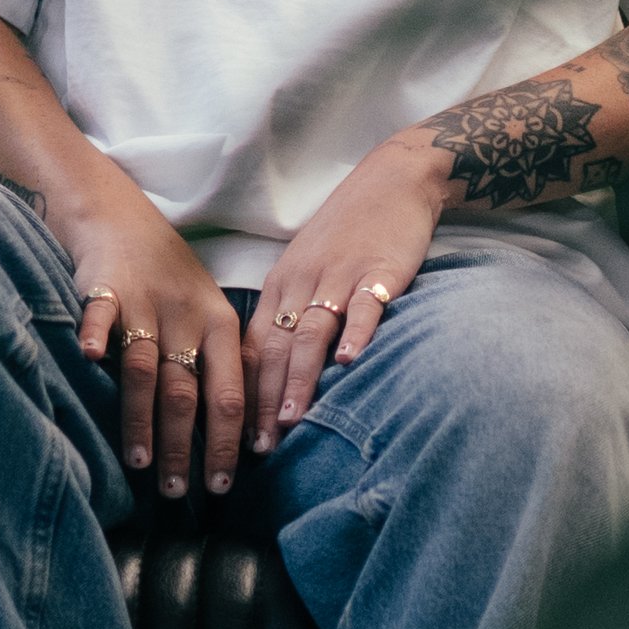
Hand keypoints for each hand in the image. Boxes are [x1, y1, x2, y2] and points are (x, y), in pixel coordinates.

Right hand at [65, 192, 247, 500]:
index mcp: (219, 325)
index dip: (227, 440)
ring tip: (141, 463)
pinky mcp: (104, 287)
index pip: (230, 393)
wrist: (121, 218)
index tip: (224, 484)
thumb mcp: (209, 316)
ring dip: (142, 418)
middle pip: (187, 390)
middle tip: (180, 491)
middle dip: (185, 445)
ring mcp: (144, 302)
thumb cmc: (171, 280)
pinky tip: (88, 360)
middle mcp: (186, 316)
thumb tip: (244, 435)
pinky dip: (95, 334)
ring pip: (145, 368)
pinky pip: (99, 313)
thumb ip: (223, 366)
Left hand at [248, 130, 446, 452]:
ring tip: (293, 419)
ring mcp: (339, 277)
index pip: (253, 348)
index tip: (237, 438)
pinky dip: (356, 334)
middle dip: (265, 401)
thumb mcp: (304, 269)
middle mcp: (301, 284)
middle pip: (275, 348)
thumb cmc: (346, 232)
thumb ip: (289, 315)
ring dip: (299, 379)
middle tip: (258, 448)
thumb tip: (271, 373)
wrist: (391, 180)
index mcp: (280, 287)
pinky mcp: (378, 270)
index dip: (244, 394)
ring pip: (311, 333)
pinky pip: (364, 306)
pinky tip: (349, 362)